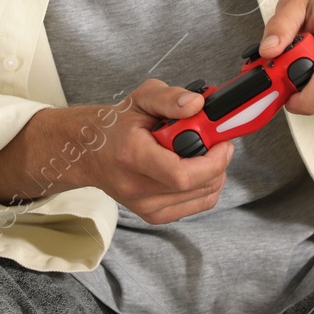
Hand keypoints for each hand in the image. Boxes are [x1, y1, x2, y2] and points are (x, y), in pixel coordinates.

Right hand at [79, 78, 235, 224]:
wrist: (90, 153)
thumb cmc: (116, 126)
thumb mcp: (140, 98)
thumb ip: (169, 97)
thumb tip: (197, 105)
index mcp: (132, 156)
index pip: (182, 175)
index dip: (212, 161)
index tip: (223, 142)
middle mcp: (137, 188)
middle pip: (197, 186)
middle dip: (217, 161)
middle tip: (214, 141)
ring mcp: (145, 207)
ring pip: (204, 197)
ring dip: (213, 172)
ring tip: (200, 152)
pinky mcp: (154, 216)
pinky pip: (198, 205)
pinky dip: (206, 186)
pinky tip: (196, 168)